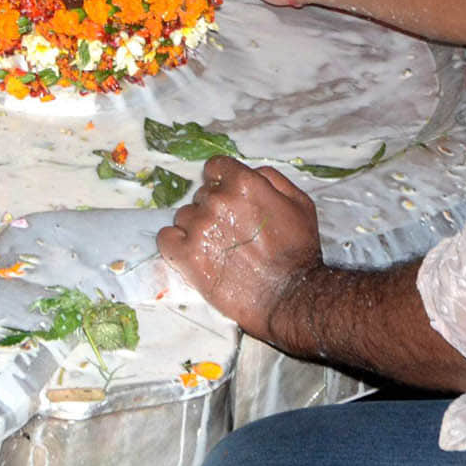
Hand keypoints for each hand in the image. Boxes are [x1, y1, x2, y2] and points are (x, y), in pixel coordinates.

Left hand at [156, 157, 321, 338]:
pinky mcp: (187, 255)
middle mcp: (218, 200)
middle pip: (202, 195)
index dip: (221, 183)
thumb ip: (271, 178)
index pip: (215, 168)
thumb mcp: (299, 204)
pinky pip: (166, 238)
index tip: (227, 199)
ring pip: (184, 216)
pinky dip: (175, 243)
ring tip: (219, 249)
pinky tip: (191, 253)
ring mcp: (200, 227)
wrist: (290, 297)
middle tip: (232, 233)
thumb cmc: (298, 253)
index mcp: (244, 183)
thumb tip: (249, 171)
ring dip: (197, 228)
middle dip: (214, 210)